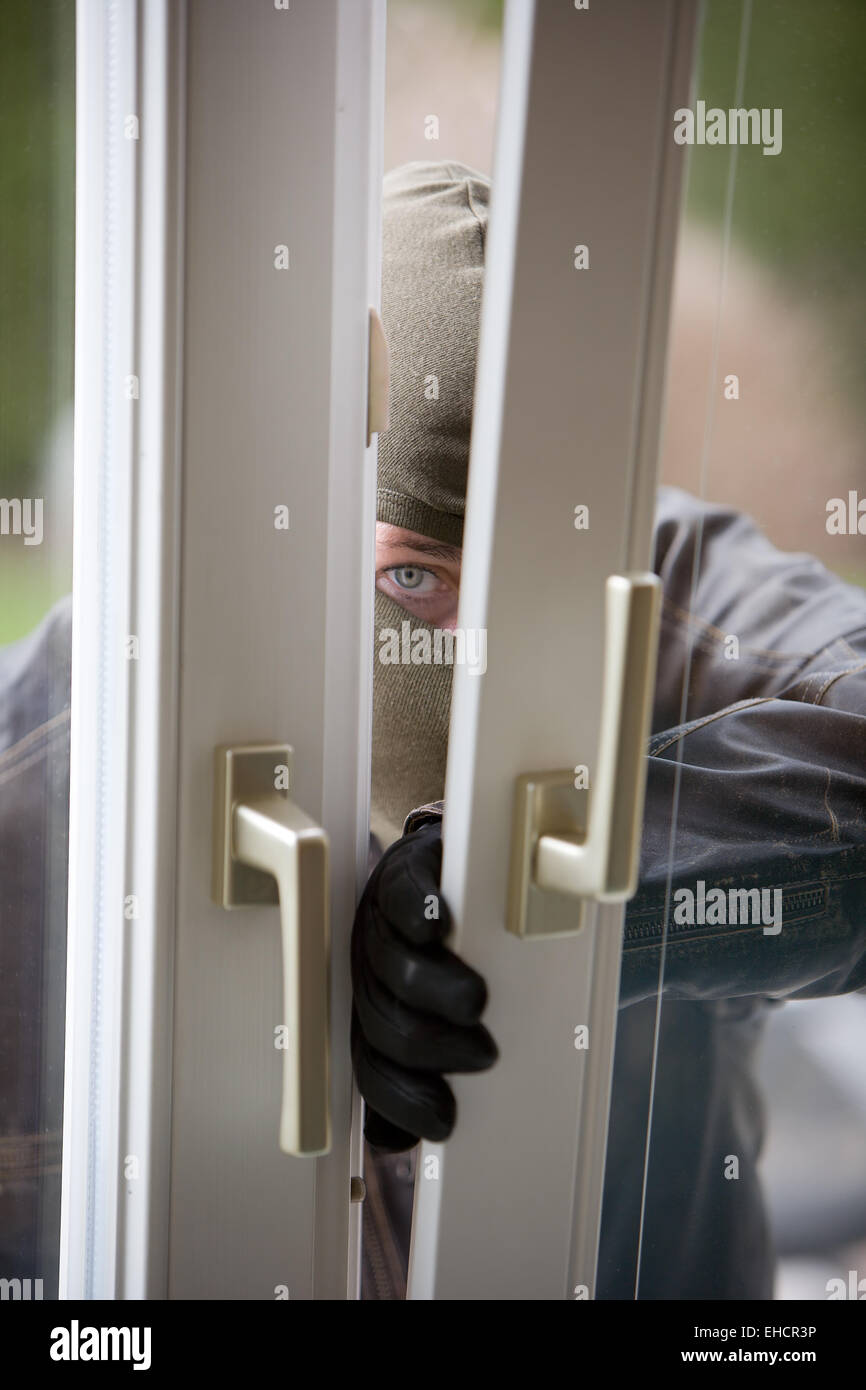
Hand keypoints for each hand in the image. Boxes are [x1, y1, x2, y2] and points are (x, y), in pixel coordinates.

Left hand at [351, 819, 497, 1152]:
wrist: (441, 867)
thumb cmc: (447, 952)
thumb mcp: (434, 1015)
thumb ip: (423, 1068)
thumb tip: (410, 1141)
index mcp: (375, 1012)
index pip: (374, 1070)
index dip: (403, 1100)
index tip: (445, 1120)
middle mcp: (368, 972)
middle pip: (386, 1022)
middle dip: (432, 1048)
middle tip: (482, 1054)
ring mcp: (378, 922)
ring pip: (392, 965)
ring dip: (431, 988)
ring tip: (474, 1001)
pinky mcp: (399, 874)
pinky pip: (401, 896)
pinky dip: (420, 913)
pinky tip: (439, 927)